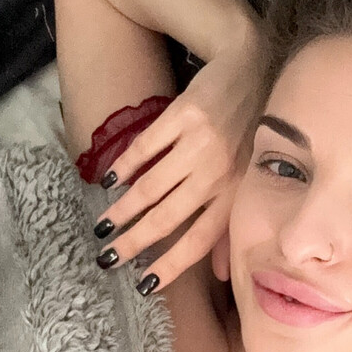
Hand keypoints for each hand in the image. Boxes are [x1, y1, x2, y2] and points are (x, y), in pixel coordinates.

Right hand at [91, 33, 266, 292]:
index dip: (169, 265)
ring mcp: (200, 143)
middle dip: (134, 242)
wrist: (250, 68)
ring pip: (152, 186)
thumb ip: (233, 227)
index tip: (142, 284)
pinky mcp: (183, 115)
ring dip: (122, 210)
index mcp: (234, 195)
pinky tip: (108, 182)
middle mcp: (218, 173)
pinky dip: (124, 166)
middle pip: (168, 218)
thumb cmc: (249, 132)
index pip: (199, 241)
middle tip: (107, 258)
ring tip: (102, 226)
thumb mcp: (250, 181)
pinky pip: (146, 147)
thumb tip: (223, 276)